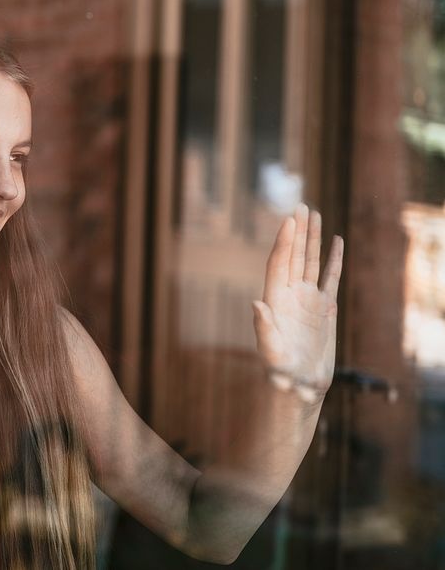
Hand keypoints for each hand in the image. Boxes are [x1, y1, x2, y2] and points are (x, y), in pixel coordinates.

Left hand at [253, 204, 344, 402]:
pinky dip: (334, 260)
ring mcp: (308, 300)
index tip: (288, 220)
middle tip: (300, 205)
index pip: (279, 264)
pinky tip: (336, 242)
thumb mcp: (270, 351)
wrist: (299, 386)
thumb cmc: (280, 372)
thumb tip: (256, 304)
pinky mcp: (325, 308)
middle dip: (297, 232)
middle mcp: (290, 295)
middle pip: (294, 256)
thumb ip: (263, 328)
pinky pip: (331, 278)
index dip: (283, 242)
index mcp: (275, 300)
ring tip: (314, 214)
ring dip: (313, 239)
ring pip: (311, 261)